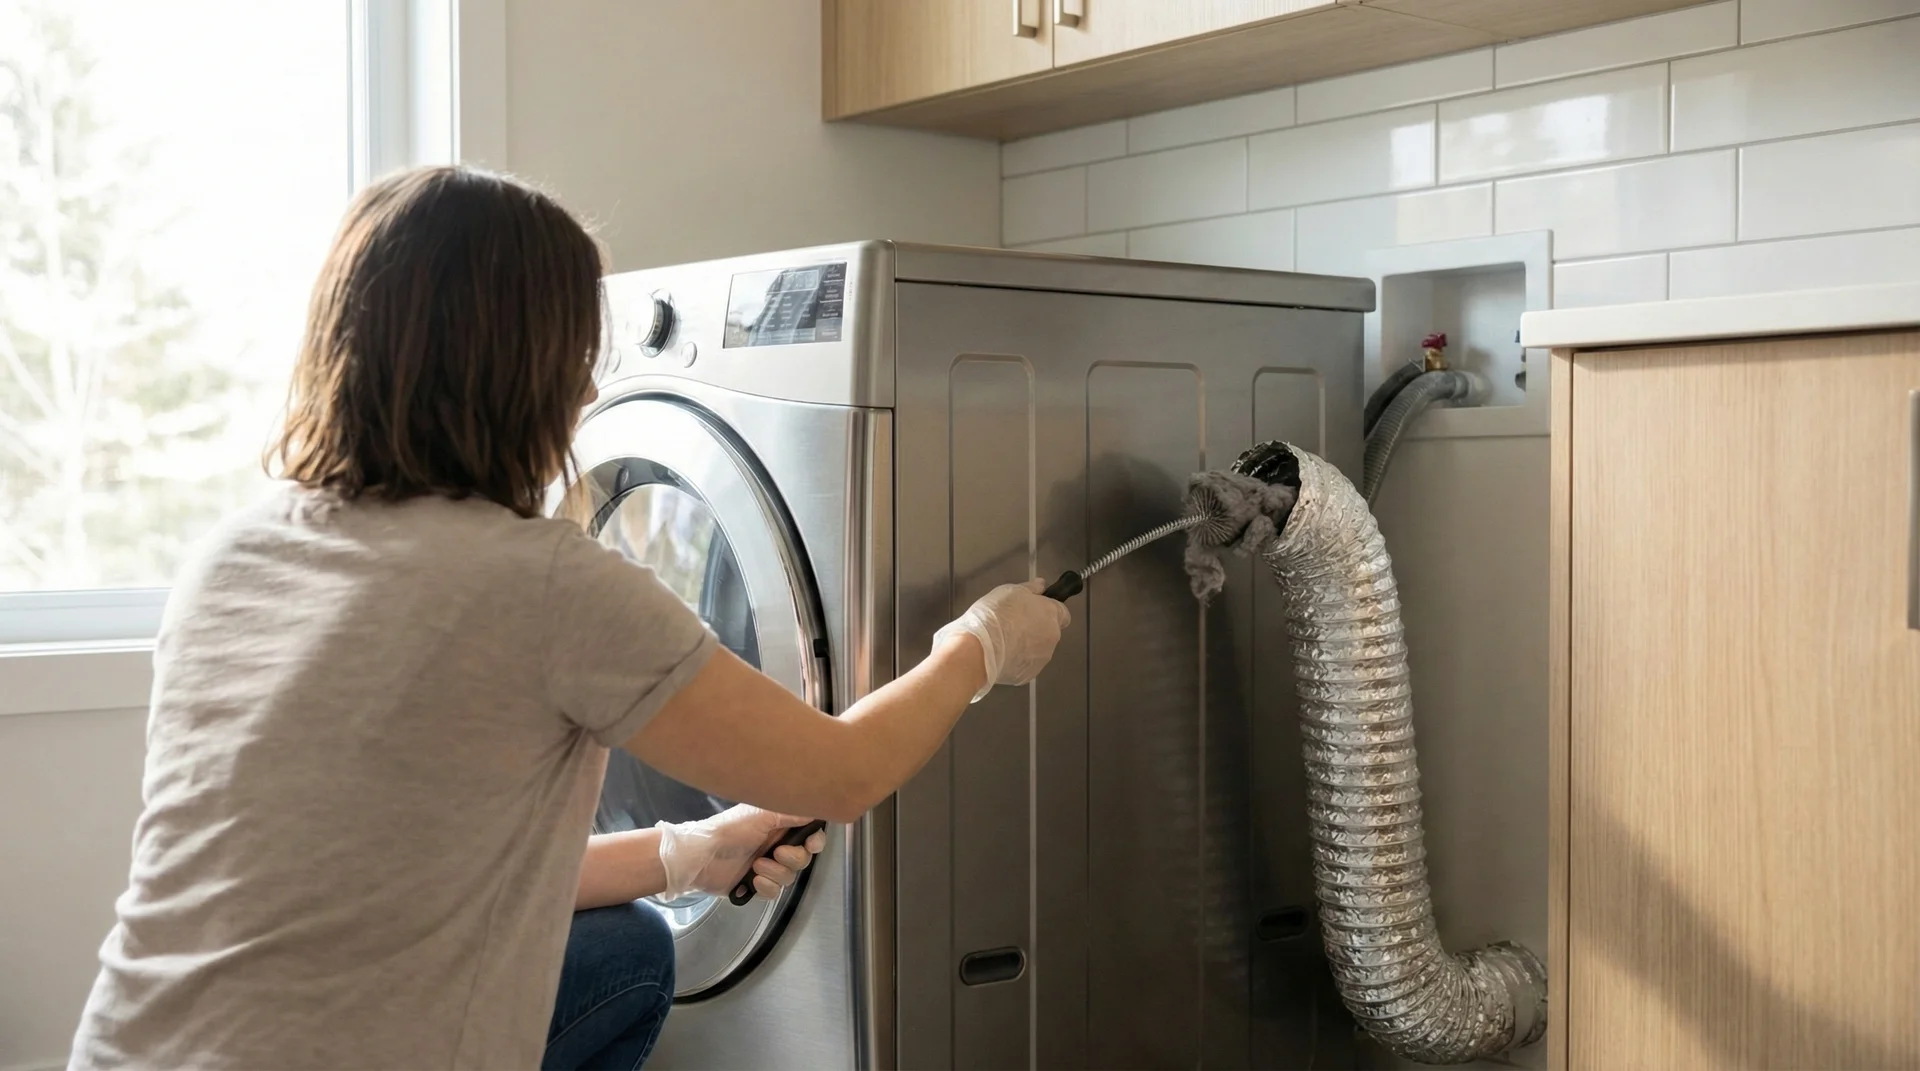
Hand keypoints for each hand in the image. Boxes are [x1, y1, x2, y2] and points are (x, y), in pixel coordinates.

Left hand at [656, 804, 827, 900]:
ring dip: (775, 872)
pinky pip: (775, 892)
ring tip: (755, 866)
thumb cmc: (730, 829)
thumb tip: (816, 808)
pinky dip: (766, 886)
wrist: (702, 856)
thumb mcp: (762, 814)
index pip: (810, 835)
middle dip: (793, 858)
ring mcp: (767, 866)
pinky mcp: (757, 885)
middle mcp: (776, 845)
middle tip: (776, 853)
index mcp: (780, 826)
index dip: (815, 841)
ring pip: (790, 877)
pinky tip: (752, 880)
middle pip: (804, 858)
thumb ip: (791, 812)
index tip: (811, 844)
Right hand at [931, 578, 1070, 701]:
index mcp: (1051, 615)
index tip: (1037, 609)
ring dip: (1026, 644)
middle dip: (1035, 628)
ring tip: (1003, 638)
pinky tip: (1001, 652)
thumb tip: (1040, 585)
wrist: (978, 649)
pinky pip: (1025, 664)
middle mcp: (1051, 638)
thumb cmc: (993, 618)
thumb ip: (1031, 588)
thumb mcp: (1011, 591)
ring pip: (1038, 649)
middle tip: (1013, 622)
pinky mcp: (1028, 674)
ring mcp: (1041, 658)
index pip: (1063, 612)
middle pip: (1049, 631)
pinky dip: (1017, 659)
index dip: (1049, 610)